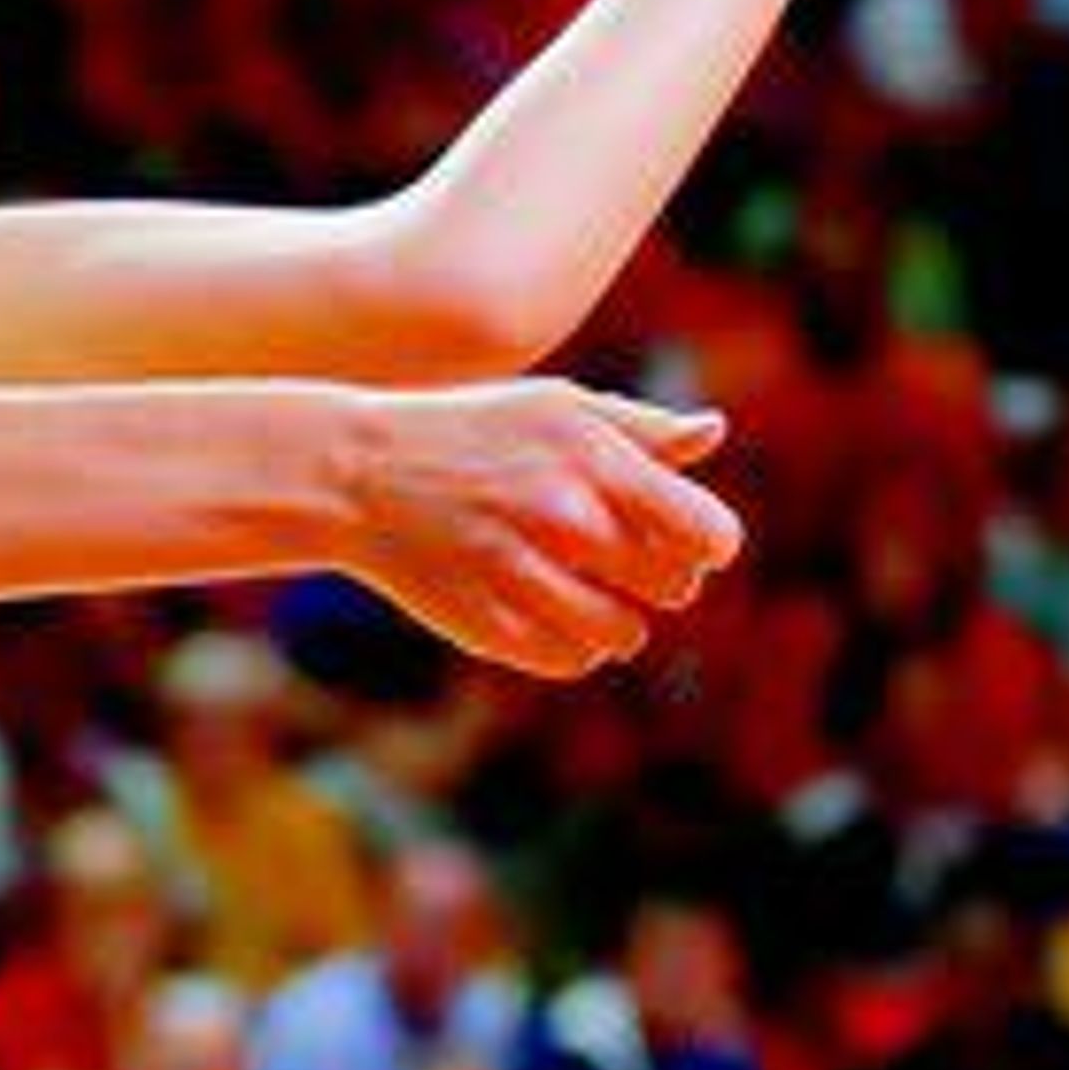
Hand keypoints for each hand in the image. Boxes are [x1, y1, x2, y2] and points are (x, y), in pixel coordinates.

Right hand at [336, 379, 742, 680]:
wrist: (355, 472)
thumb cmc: (470, 432)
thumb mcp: (555, 407)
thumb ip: (640, 428)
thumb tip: (713, 433)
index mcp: (594, 460)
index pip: (708, 536)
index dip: (703, 541)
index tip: (677, 536)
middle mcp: (565, 518)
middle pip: (673, 588)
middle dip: (654, 576)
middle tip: (609, 555)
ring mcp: (524, 576)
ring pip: (625, 635)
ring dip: (612, 618)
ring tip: (576, 587)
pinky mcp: (489, 624)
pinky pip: (571, 661)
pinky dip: (565, 644)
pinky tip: (538, 607)